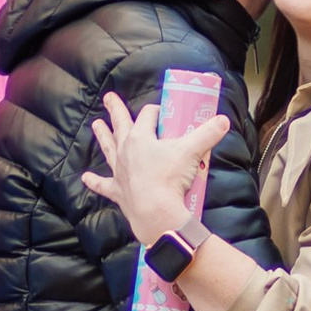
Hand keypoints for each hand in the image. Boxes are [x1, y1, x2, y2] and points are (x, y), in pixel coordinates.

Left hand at [84, 90, 230, 247]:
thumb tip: (223, 120)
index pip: (148, 116)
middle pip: (121, 125)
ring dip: (102, 137)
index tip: (163, 113)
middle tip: (109, 98)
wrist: (156, 212)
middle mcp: (126, 151)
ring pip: (108, 149)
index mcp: (141, 138)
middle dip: (116, 110)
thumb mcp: (192, 152)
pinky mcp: (119, 191)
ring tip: (95, 125)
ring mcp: (120, 171)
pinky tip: (87, 177)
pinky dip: (95, 182)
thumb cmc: (170, 179)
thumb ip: (208, 134)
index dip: (156, 111)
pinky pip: (103, 185)